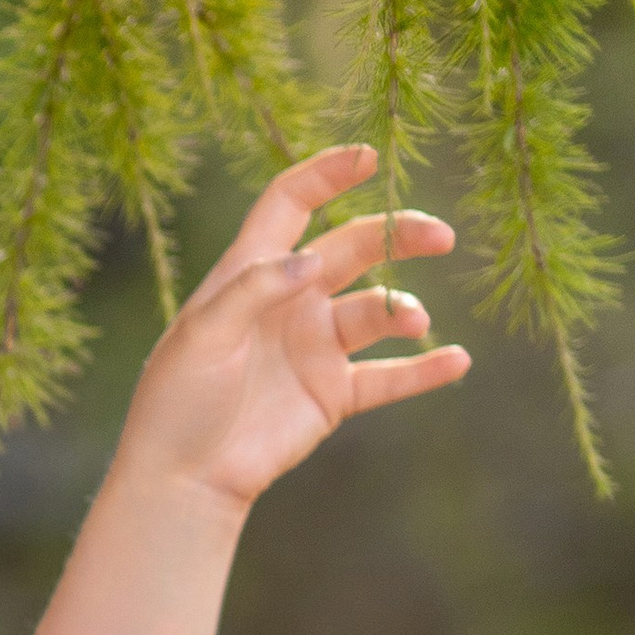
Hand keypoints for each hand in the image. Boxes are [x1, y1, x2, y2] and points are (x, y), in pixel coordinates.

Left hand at [118, 143, 470, 519]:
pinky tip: (456, 361)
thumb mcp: (201, 335)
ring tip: (413, 321)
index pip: (291, 204)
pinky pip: (389, 377)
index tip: (367, 157)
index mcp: (250, 274)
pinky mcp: (333, 395)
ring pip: (377, 311)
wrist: (184, 478)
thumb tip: (310, 258)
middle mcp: (291, 302)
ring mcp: (316, 347)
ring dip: (404, 309)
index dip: (326, 175)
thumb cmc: (177, 401)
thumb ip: (253, 289)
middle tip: (439, 236)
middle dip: (397, 235)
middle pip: (354, 248)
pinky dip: (424, 371)